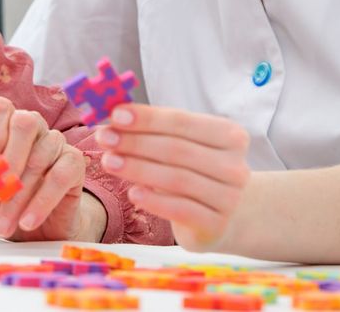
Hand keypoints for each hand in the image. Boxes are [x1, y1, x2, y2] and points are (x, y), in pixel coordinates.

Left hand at [0, 96, 100, 240]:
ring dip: (19, 195)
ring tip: (3, 226)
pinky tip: (27, 222)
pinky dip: (41, 202)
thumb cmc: (0, 199)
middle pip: (25, 123)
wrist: (35, 227)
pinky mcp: (74, 161)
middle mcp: (33, 125)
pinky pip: (60, 176)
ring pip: (40, 157)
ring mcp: (55, 141)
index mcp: (5, 122)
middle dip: (8, 160)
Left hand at [96, 104, 249, 250]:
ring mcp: (229, 198)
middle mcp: (235, 165)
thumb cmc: (193, 172)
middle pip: (178, 149)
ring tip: (108, 162)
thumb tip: (115, 116)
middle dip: (136, 142)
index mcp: (230, 135)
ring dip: (138, 169)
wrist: (218, 217)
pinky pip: (181, 210)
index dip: (148, 118)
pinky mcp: (216, 225)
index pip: (183, 121)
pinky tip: (133, 193)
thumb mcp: (182, 146)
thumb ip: (156, 130)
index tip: (115, 115)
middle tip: (104, 138)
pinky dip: (154, 200)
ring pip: (177, 179)